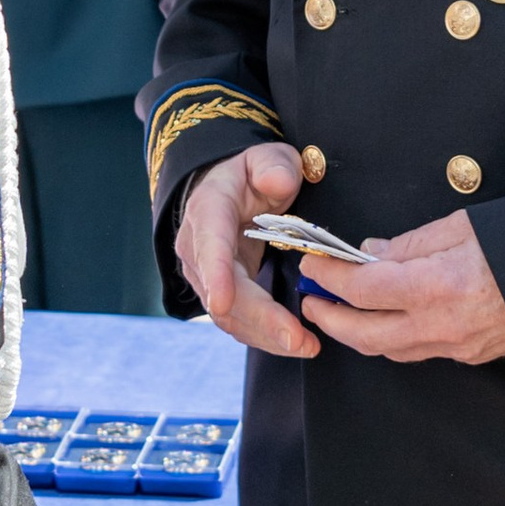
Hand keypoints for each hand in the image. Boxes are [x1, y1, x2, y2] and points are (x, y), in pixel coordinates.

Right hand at [176, 143, 320, 358]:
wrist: (230, 191)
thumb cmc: (253, 174)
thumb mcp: (268, 158)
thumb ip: (274, 166)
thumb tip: (277, 183)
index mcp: (208, 212)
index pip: (210, 244)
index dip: (216, 274)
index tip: (223, 301)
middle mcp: (198, 249)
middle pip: (224, 293)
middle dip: (260, 319)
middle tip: (296, 339)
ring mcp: (207, 277)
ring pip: (230, 316)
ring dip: (266, 336)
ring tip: (305, 347)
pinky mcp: (221, 295)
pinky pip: (240, 322)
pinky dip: (266, 336)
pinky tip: (296, 344)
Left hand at [297, 209, 504, 368]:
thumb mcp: (463, 225)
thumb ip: (410, 243)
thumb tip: (369, 252)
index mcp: (438, 285)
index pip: (363, 287)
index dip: (329, 276)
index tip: (312, 263)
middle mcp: (442, 325)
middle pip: (364, 334)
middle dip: (328, 318)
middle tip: (310, 298)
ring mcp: (456, 347)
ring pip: (388, 350)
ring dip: (356, 333)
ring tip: (336, 311)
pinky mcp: (470, 356)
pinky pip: (416, 352)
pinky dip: (389, 338)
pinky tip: (381, 320)